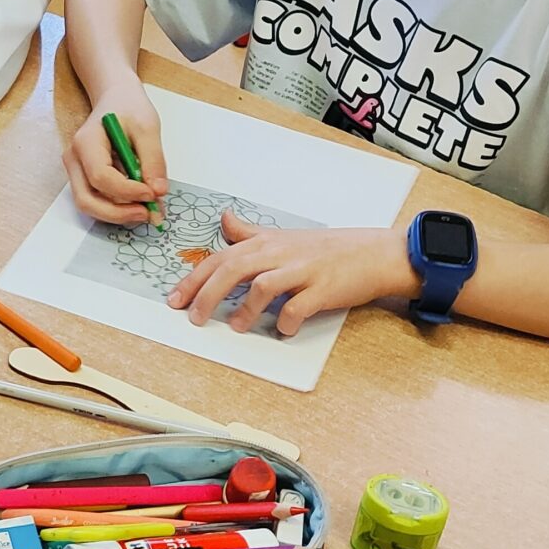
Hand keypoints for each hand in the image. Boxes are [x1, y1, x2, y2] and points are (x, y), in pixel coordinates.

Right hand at [63, 85, 166, 224]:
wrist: (115, 98)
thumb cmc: (129, 107)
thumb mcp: (148, 127)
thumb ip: (153, 160)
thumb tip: (158, 192)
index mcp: (86, 142)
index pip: (100, 177)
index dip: (127, 191)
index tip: (153, 193)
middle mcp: (74, 160)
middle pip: (87, 199)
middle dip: (118, 213)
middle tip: (148, 213)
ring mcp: (77, 171)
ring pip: (90, 205)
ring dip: (119, 214)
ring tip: (147, 208)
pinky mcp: (85, 178)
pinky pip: (98, 200)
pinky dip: (118, 207)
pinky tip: (139, 202)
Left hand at [168, 210, 416, 336]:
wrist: (373, 253)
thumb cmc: (326, 249)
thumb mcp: (283, 237)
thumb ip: (250, 232)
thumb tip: (223, 219)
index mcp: (266, 244)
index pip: (220, 258)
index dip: (194, 279)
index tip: (175, 300)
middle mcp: (280, 254)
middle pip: (233, 270)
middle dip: (207, 295)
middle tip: (194, 318)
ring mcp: (302, 271)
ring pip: (262, 286)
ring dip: (245, 310)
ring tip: (236, 327)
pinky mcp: (323, 290)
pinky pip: (297, 307)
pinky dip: (286, 321)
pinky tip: (282, 329)